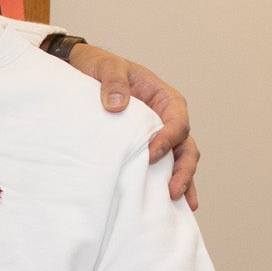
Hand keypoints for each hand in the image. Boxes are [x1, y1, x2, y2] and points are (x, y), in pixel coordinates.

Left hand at [63, 43, 199, 208]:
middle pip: (186, 146)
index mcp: (165, 98)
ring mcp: (158, 135)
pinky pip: (163, 165)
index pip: (177, 122)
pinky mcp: (145, 146)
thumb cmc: (100, 66)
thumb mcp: (106, 68)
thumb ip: (113, 83)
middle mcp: (167, 119)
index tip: (151, 155)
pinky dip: (169, 181)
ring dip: (183, 180)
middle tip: (173, 191)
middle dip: (183, 169)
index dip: (168, 140)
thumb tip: (117, 106)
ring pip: (179, 160)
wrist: (85, 70)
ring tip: (180, 204)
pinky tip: (170, 203)